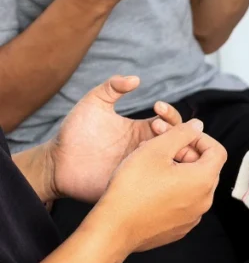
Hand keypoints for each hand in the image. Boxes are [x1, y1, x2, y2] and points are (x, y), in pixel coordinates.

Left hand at [47, 76, 195, 203]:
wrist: (56, 163)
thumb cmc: (74, 133)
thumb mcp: (93, 104)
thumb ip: (112, 87)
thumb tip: (136, 78)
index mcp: (141, 130)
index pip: (170, 123)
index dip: (170, 114)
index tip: (157, 107)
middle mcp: (146, 149)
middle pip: (177, 142)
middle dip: (175, 133)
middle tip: (156, 127)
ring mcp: (142, 168)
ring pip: (172, 164)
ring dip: (173, 153)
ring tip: (159, 146)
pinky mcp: (135, 184)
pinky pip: (156, 183)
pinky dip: (163, 175)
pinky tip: (153, 166)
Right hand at [88, 122, 226, 253]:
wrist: (113, 229)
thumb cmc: (132, 187)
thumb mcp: (156, 149)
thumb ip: (181, 133)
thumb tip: (197, 126)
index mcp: (204, 180)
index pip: (217, 151)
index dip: (200, 138)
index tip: (180, 136)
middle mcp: (204, 201)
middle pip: (206, 168)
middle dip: (187, 153)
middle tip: (161, 148)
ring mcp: (192, 217)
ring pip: (193, 186)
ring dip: (178, 171)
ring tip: (152, 166)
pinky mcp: (179, 228)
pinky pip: (183, 203)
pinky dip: (173, 191)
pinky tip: (150, 188)